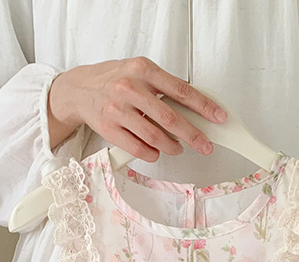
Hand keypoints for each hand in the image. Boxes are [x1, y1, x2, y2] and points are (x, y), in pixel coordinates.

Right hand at [47, 57, 227, 160]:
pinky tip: (155, 152)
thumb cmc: (114, 80)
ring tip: (177, 148)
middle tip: (205, 145)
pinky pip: (138, 148)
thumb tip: (194, 105)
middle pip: (170, 118)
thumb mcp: (139, 71)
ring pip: (154, 137)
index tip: (218, 117)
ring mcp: (118, 110)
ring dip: (171, 147)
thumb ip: (163, 86)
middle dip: (192, 135)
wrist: (80, 90)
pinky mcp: (109, 129)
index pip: (181, 91)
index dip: (203, 106)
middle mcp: (130, 88)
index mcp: (143, 70)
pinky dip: (151, 154)